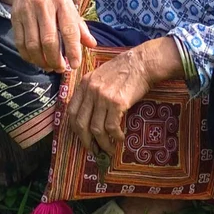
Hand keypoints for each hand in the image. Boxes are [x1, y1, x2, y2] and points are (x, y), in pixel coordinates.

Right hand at [0, 0, 95, 72]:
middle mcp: (44, 6)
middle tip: (60, 68)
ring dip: (41, 60)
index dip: (73, 50)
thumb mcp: (69, 2)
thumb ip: (79, 25)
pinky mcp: (15, 17)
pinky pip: (20, 42)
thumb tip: (92, 44)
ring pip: (33, 44)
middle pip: (49, 40)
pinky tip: (35, 59)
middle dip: (55, 60)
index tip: (75, 65)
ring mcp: (28, 12)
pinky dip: (28, 56)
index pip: (69, 30)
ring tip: (49, 66)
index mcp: (62, 2)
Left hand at [66, 38, 182, 155]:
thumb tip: (90, 114)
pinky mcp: (117, 102)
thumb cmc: (125, 70)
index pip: (71, 111)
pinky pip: (112, 127)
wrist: (142, 62)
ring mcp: (103, 97)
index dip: (75, 128)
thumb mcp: (101, 76)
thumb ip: (92, 91)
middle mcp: (90, 91)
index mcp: (84, 84)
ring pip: (96, 129)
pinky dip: (115, 136)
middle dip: (86, 141)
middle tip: (94, 150)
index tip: (82, 137)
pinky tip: (120, 138)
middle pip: (81, 123)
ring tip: (109, 149)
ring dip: (103, 143)